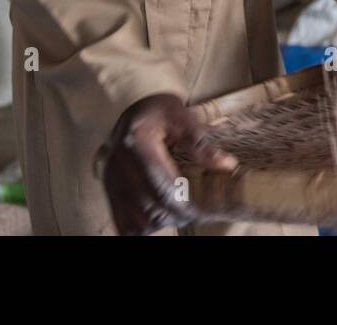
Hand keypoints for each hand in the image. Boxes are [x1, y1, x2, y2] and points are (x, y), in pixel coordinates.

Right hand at [99, 93, 237, 235]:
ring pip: (139, 223)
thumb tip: (226, 164)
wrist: (130, 111)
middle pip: (153, 209)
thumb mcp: (180, 115)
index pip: (163, 188)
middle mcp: (118, 168)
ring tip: (181, 210)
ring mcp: (111, 183)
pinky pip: (125, 225)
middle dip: (181, 215)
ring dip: (163, 221)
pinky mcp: (110, 192)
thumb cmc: (157, 111)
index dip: (188, 205)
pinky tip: (161, 215)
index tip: (209, 209)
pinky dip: (144, 226)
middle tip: (201, 211)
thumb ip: (200, 141)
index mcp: (136, 146)